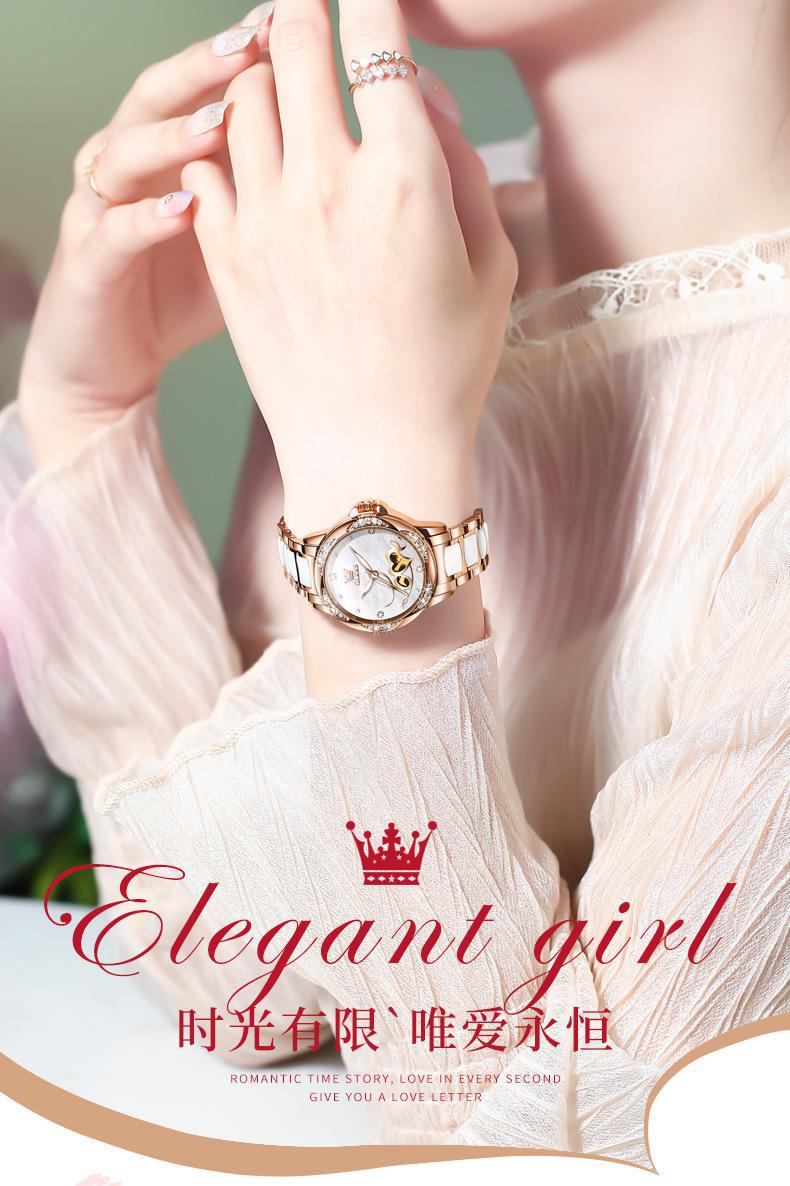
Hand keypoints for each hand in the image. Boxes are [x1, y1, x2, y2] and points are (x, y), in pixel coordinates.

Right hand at [18, 7, 274, 465]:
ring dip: (173, 134)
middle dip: (206, 66)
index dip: (248, 54)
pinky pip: (112, 231)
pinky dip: (145, 217)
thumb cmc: (186, 297)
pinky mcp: (87, 265)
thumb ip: (279, 188)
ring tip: (222, 123)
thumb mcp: (245, 236)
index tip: (300, 27)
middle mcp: (133, 167)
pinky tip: (186, 209)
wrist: (112, 363)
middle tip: (256, 44)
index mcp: (173, 153)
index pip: (209, 84)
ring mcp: (103, 209)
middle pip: (161, 94)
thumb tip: (360, 155)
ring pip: (125, 151)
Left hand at [185, 0, 516, 534]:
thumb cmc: (443, 368)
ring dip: (265, 81)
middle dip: (304, 15)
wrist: (371, 453)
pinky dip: (226, 147)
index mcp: (406, 178)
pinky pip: (206, 161)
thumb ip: (460, 166)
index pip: (376, 33)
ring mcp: (265, 217)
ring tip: (288, 104)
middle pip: (292, 37)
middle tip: (315, 26)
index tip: (373, 1)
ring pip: (242, 93)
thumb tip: (421, 99)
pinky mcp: (225, 254)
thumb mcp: (491, 263)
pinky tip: (255, 168)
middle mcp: (328, 182)